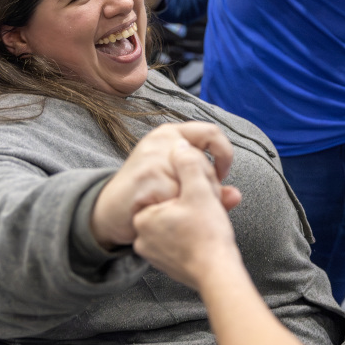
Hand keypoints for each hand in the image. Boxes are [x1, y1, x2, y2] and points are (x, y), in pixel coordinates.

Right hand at [90, 122, 233, 249]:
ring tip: (174, 208)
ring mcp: (153, 157)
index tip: (221, 175)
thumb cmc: (148, 195)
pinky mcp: (148, 177)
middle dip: (206, 189)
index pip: (212, 132)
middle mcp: (162, 140)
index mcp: (171, 133)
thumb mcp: (178, 182)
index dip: (224, 155)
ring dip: (192, 201)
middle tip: (190, 203)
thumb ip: (209, 187)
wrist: (108, 211)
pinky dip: (176, 211)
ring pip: (195, 182)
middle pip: (206, 164)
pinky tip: (161, 212)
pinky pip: (180, 198)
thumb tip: (236, 196)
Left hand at [133, 140, 243, 289]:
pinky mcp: (166, 265)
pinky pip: (178, 241)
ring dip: (195, 219)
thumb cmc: (208, 235)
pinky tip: (206, 237)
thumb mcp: (200, 190)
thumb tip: (181, 146)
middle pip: (172, 207)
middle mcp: (142, 237)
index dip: (190, 187)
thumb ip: (189, 164)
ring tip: (210, 225)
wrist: (218, 276)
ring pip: (176, 223)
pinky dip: (192, 236)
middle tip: (210, 212)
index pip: (167, 189)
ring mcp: (153, 254)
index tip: (204, 196)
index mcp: (143, 217)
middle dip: (194, 204)